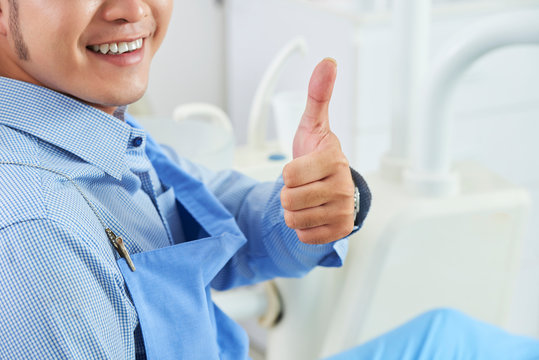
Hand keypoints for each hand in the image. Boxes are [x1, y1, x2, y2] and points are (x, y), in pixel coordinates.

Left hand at [280, 58, 354, 244]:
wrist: (333, 185)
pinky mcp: (341, 231)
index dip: (288, 174)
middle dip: (289, 193)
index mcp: (334, 159)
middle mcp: (343, 186)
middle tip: (302, 186)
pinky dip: (303, 227)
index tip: (300, 170)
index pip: (290, 175)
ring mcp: (344, 211)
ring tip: (307, 199)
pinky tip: (313, 214)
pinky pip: (304, 236)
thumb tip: (327, 62)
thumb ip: (317, 96)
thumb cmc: (317, 155)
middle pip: (289, 200)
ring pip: (294, 220)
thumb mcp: (313, 126)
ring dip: (294, 211)